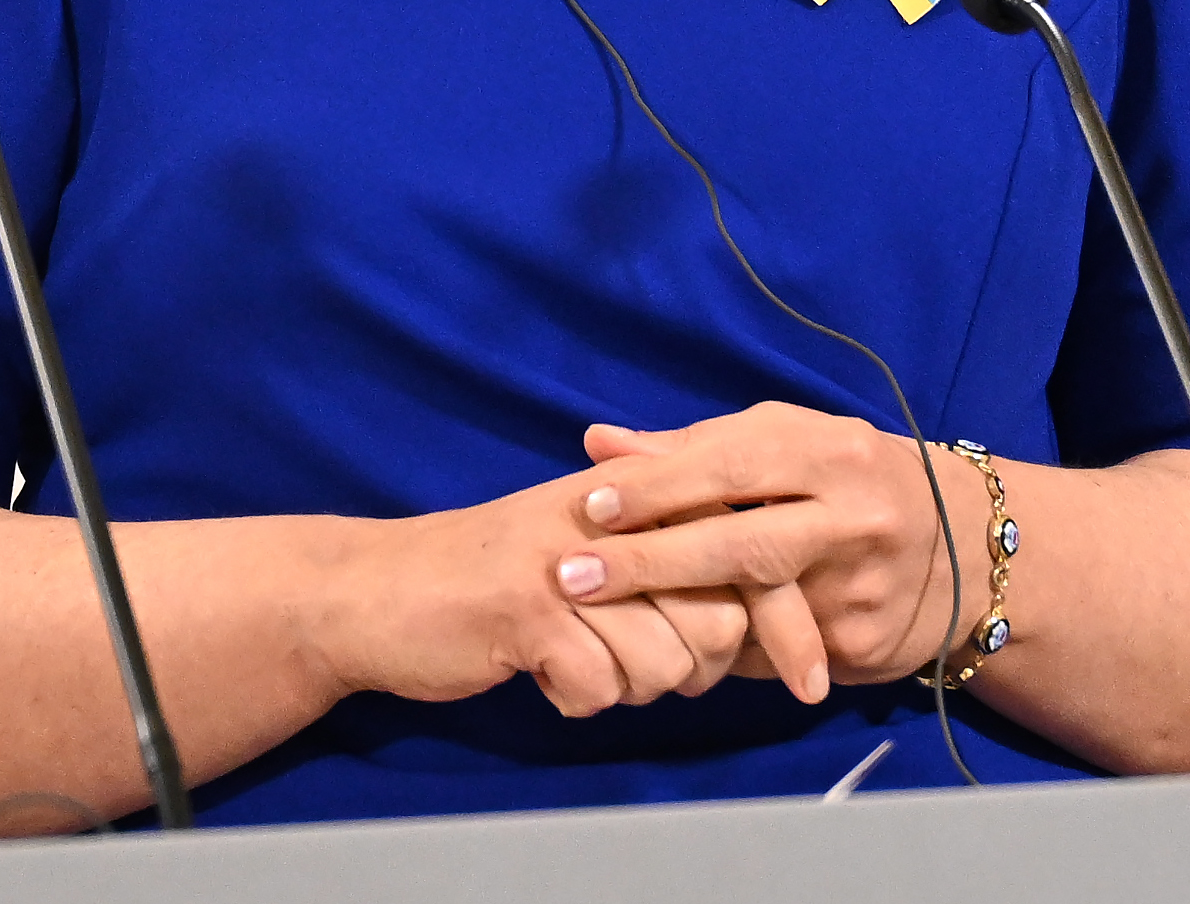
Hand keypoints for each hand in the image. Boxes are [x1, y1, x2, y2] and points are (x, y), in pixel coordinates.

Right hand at [319, 471, 751, 718]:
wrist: (377, 588)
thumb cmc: (500, 575)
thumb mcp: (597, 544)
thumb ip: (677, 555)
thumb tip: (765, 614)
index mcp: (642, 492)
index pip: (754, 556)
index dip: (790, 629)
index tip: (812, 682)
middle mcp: (615, 516)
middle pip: (720, 622)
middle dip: (694, 671)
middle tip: (638, 666)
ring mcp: (570, 561)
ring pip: (666, 663)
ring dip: (629, 686)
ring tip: (584, 661)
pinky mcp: (528, 611)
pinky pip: (600, 688)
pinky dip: (576, 697)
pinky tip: (545, 670)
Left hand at [560, 405, 985, 693]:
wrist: (969, 544)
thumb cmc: (851, 477)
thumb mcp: (789, 443)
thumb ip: (694, 448)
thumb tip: (599, 443)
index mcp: (831, 451)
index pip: (735, 463)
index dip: (661, 485)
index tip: (591, 504)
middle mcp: (854, 514)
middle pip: (743, 542)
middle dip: (652, 561)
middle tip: (572, 575)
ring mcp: (863, 586)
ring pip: (758, 609)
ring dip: (677, 619)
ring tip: (607, 628)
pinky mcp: (866, 643)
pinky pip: (779, 654)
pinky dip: (723, 654)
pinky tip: (673, 656)